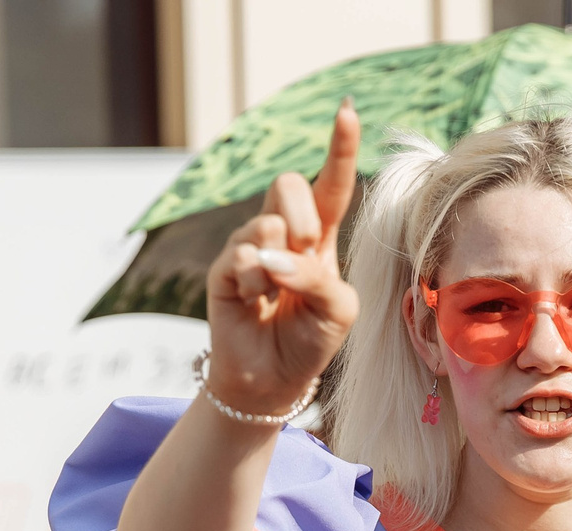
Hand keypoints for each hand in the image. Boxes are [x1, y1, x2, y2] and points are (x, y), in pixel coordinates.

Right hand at [205, 100, 361, 416]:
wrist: (274, 379)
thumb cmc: (312, 339)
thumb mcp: (339, 309)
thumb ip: (321, 277)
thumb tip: (275, 257)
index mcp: (318, 237)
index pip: (330, 185)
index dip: (339, 149)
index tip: (347, 110)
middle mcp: (281, 233)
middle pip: (287, 183)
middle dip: (299, 213)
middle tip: (304, 247)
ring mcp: (249, 247)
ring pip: (264, 221)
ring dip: (280, 260)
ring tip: (277, 293)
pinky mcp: (224, 269)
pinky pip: (243, 257)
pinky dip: (258, 284)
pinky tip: (257, 304)